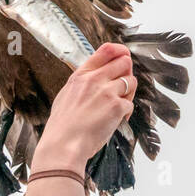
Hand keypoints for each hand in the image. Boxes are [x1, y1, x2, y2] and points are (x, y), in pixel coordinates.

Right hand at [23, 43, 136, 195]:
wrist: (63, 145)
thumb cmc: (63, 126)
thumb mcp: (66, 95)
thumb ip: (82, 83)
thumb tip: (96, 77)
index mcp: (81, 75)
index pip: (106, 49)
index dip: (120, 51)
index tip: (123, 57)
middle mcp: (94, 79)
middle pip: (124, 62)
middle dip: (126, 74)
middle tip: (121, 87)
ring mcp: (107, 92)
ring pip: (132, 81)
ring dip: (128, 93)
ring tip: (118, 105)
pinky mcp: (117, 107)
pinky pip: (130, 104)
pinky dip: (126, 113)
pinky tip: (116, 120)